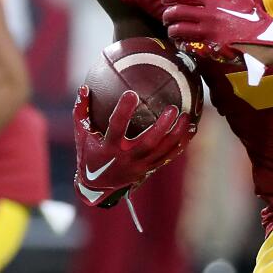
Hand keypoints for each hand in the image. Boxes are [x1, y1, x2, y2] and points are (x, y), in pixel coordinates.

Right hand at [73, 86, 192, 207]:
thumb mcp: (81, 134)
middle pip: (148, 143)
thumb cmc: (89, 154)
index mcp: (109, 148)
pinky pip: (168, 157)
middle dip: (161, 127)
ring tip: (186, 117)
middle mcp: (126, 158)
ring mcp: (140, 165)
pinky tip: (191, 129)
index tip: (132, 94)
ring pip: (162, 151)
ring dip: (176, 134)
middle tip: (172, 108)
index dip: (124, 111)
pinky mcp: (148, 169)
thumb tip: (83, 87)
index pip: (116, 127)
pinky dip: (181, 144)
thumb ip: (81, 111)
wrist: (97, 185)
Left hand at [160, 0, 272, 63]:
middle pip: (179, 12)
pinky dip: (181, 43)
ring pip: (180, 30)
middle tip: (166, 15)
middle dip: (167, 13)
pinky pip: (189, 45)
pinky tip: (180, 42)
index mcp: (215, 1)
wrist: (264, 39)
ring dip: (172, 29)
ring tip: (171, 29)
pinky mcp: (210, 48)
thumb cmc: (251, 16)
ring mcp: (209, 33)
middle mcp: (209, 15)